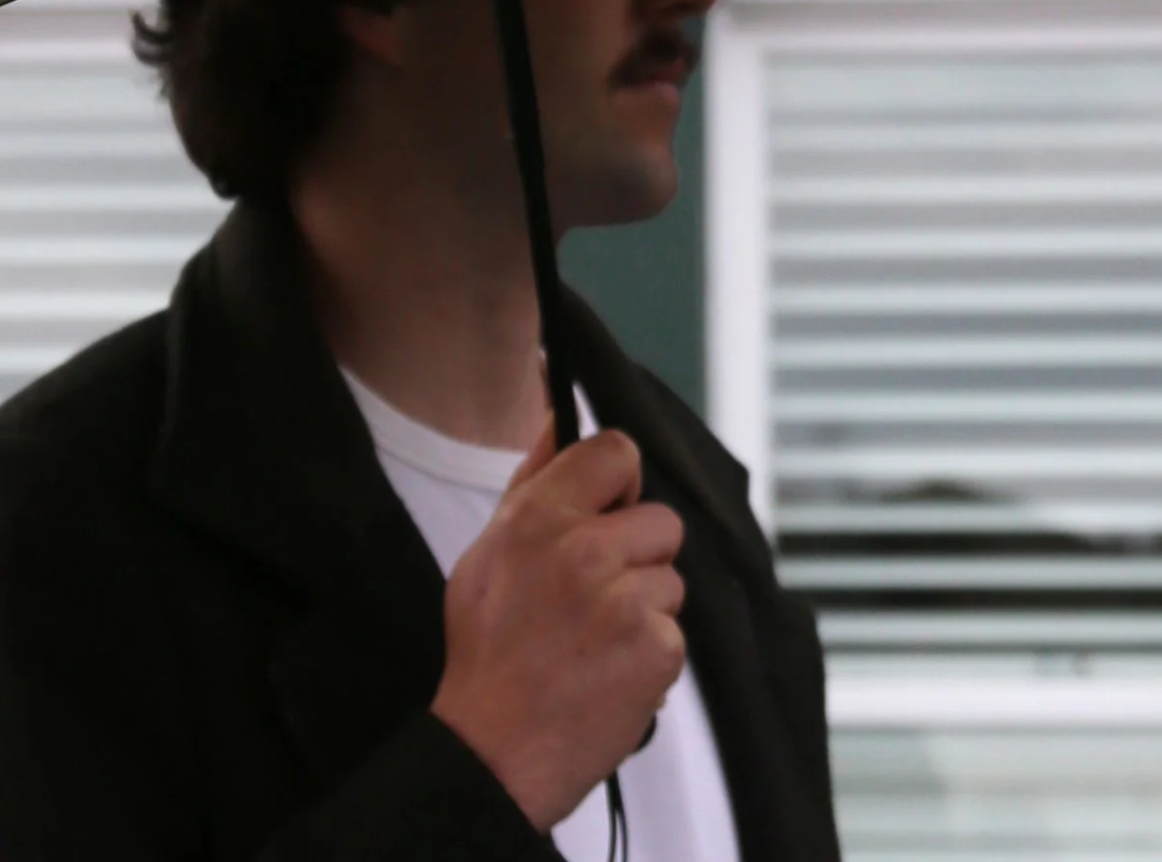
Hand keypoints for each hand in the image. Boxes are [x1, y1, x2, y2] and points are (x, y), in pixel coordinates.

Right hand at [430, 419, 686, 830]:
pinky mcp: (657, 650)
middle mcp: (587, 550)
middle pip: (661, 520)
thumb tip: (558, 413)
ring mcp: (627, 602)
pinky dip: (650, 652)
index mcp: (542, 516)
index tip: (608, 508)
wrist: (493, 747)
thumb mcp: (490, 548)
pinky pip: (674, 631)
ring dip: (645, 606)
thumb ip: (534, 479)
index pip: (617, 452)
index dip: (619, 481)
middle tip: (596, 590)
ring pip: (671, 579)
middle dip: (638, 552)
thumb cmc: (487, 646)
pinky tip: (609, 670)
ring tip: (596, 638)